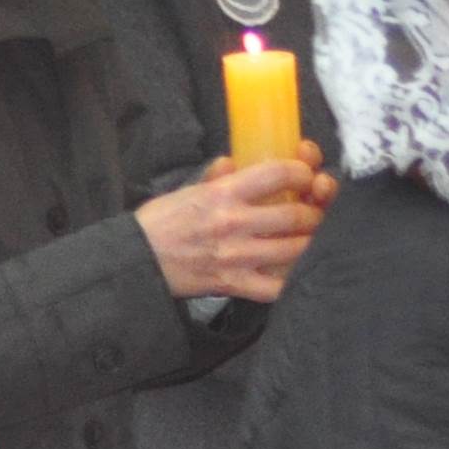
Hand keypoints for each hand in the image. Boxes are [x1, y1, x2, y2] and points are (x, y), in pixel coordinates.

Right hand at [138, 153, 333, 302]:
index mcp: (222, 194)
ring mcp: (236, 256)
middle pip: (296, 215)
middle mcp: (233, 224)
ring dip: (312, 241)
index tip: (307, 174)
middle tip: (316, 209)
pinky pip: (277, 286)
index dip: (303, 171)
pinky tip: (298, 267)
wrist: (132, 261)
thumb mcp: (187, 190)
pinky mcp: (233, 284)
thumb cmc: (159, 223)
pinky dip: (294, 278)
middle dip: (316, 210)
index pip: (279, 174)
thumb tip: (234, 162)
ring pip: (296, 249)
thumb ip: (217, 176)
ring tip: (313, 235)